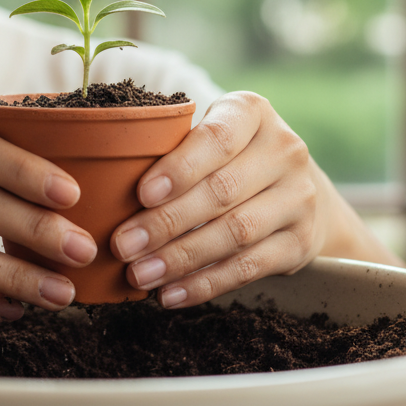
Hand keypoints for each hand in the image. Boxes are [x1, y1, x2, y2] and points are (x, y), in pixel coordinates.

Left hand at [109, 91, 399, 308]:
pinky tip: (171, 293)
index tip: (141, 194)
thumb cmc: (226, 156)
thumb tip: (104, 187)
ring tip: (140, 274)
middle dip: (166, 223)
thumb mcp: (206, 134)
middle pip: (221, 192)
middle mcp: (284, 150)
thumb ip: (169, 148)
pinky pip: (250, 268)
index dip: (179, 168)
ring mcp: (299, 198)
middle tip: (123, 246)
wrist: (296, 187)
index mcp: (252, 112)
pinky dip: (206, 284)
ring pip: (235, 233)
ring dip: (182, 258)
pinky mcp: (301, 242)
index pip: (216, 139)